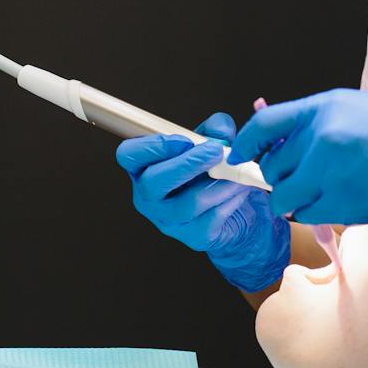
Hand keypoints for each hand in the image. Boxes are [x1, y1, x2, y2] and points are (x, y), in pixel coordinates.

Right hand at [115, 112, 289, 291]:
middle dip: (187, 164)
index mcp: (144, 168)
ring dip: (219, 182)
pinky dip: (230, 200)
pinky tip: (239, 190)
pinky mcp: (194, 237)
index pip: (128, 155)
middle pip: (153, 182)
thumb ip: (215, 130)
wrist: (237, 211)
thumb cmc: (213, 174)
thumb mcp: (213, 144)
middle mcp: (149, 197)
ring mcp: (168, 221)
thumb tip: (220, 131)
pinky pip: (211, 217)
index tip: (184, 140)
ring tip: (236, 172)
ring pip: (189, 202)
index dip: (153, 146)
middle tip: (216, 151)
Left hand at [228, 89, 367, 234]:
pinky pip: (308, 215)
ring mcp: (332, 171)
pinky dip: (314, 215)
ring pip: (284, 197)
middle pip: (272, 168)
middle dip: (279, 178)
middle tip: (300, 180)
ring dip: (294, 201)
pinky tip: (335, 203)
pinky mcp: (345, 202)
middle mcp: (322, 137)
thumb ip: (312, 125)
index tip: (240, 156)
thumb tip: (273, 148)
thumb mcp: (352, 109)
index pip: (264, 127)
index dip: (245, 144)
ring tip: (318, 194)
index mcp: (323, 108)